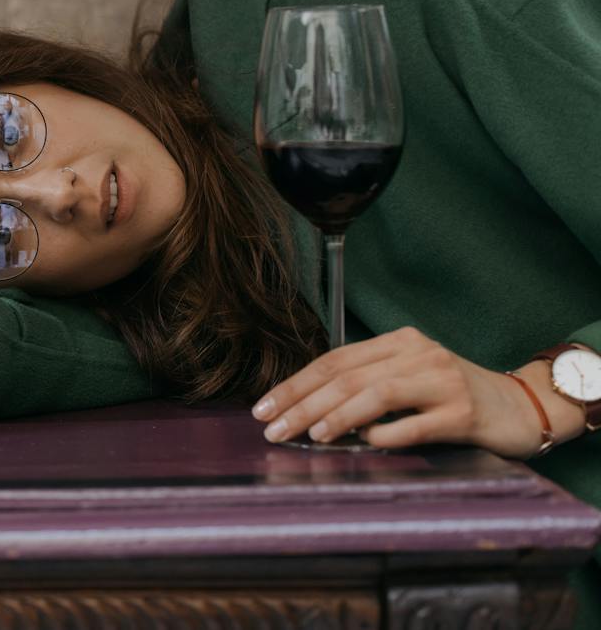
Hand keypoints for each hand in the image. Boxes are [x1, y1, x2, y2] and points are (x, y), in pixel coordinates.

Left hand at [250, 326, 561, 458]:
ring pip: (375, 395)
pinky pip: (413, 425)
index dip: (295, 384)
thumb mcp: (408, 379)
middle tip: (272, 427)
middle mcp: (419, 354)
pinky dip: (383, 435)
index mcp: (398, 342)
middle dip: (303, 403)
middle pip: (347, 377)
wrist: (522, 408)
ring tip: (308, 434)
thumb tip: (306, 410)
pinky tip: (362, 444)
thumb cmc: (453, 398)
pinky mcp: (463, 413)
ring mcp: (443, 381)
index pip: (334, 360)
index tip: (263, 407)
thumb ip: (366, 386)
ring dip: (335, 416)